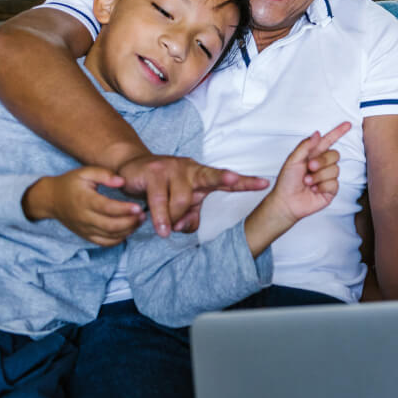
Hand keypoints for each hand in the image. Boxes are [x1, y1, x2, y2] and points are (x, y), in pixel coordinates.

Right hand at [23, 167, 144, 246]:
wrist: (51, 199)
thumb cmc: (71, 183)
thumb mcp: (85, 172)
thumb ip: (104, 174)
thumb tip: (122, 182)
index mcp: (84, 200)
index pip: (107, 208)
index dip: (124, 209)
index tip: (139, 207)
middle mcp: (84, 217)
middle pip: (110, 225)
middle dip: (130, 222)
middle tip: (143, 215)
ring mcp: (85, 229)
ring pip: (110, 236)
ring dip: (128, 230)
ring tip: (139, 220)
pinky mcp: (86, 236)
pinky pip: (105, 242)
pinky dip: (119, 239)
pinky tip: (129, 229)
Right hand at [117, 154, 268, 236]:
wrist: (132, 170)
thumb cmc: (162, 190)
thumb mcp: (180, 207)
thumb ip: (188, 218)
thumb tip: (182, 228)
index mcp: (202, 177)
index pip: (227, 181)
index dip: (246, 182)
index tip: (265, 183)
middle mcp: (191, 169)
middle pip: (211, 179)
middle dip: (225, 181)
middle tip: (233, 183)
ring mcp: (173, 168)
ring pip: (182, 201)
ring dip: (173, 220)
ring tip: (165, 228)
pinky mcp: (154, 172)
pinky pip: (160, 201)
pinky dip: (160, 218)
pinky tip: (160, 228)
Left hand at [243, 123, 350, 256]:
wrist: (286, 202)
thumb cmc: (286, 181)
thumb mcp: (293, 160)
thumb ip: (306, 146)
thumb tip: (317, 134)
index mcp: (313, 154)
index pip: (328, 140)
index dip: (338, 132)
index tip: (347, 124)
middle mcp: (322, 164)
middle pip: (335, 154)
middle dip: (322, 161)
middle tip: (309, 167)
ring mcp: (327, 177)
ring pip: (335, 170)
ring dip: (319, 176)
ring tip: (307, 182)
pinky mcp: (330, 190)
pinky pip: (334, 183)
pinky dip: (321, 186)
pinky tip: (313, 190)